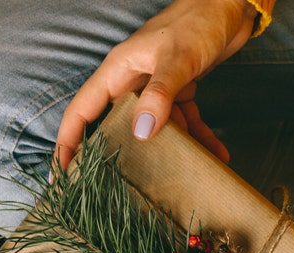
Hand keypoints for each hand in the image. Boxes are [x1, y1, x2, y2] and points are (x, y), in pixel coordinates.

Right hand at [54, 0, 257, 166]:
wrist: (231, 5)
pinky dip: (200, 138)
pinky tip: (217, 156)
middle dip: (117, 157)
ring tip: (179, 179)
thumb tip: (141, 133)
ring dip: (170, 152)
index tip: (62, 176)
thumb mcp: (178, 58)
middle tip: (115, 192)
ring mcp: (157, 88)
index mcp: (118, 72)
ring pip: (154, 129)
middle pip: (115, 126)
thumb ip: (160, 95)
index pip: (82, 111)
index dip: (67, 143)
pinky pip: (186, 121)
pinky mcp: (181, 90)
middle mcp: (133, 82)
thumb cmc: (198, 21)